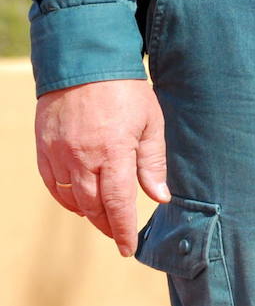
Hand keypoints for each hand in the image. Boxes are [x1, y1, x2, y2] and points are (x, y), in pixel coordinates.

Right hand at [35, 79, 171, 256]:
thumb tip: (159, 197)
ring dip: (86, 213)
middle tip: (118, 234)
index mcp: (113, 153)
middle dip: (106, 225)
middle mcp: (82, 156)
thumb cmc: (124, 89)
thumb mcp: (151, 124)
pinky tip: (76, 200)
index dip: (123, 232)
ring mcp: (58, 150)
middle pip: (92, 206)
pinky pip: (50, 180)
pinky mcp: (43, 143)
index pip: (118, 205)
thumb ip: (153, 164)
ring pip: (69, 197)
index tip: (129, 249)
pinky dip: (63, 196)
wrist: (82, 57)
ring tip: (101, 218)